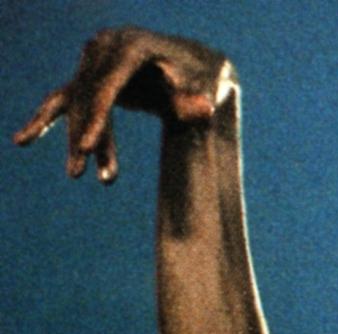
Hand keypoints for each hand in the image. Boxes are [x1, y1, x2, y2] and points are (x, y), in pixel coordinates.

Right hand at [13, 26, 230, 183]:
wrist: (196, 64)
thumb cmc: (204, 77)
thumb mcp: (205, 88)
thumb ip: (197, 100)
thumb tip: (202, 110)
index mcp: (132, 47)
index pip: (107, 86)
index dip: (96, 118)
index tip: (87, 148)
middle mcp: (106, 46)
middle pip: (87, 95)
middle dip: (84, 136)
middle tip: (80, 174)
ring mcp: (95, 57)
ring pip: (75, 101)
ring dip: (76, 137)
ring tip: (75, 174)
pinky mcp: (90, 73)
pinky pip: (65, 96)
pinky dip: (45, 119)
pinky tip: (22, 140)